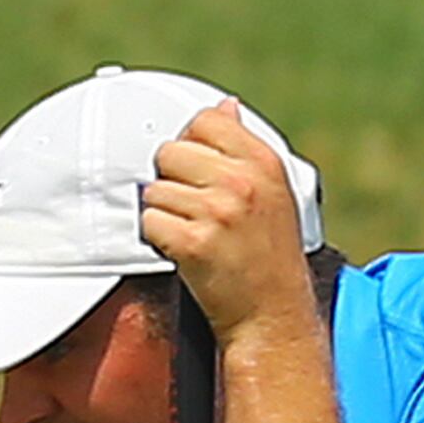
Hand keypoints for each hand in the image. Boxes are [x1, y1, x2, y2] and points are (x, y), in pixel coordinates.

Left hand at [135, 103, 313, 343]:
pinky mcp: (192, 243)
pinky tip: (181, 250)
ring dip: (163, 213)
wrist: (274, 313)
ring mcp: (216, 211)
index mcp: (263, 161)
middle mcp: (240, 181)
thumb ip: (245, 149)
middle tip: (192, 208)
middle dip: (172, 179)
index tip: (195, 169)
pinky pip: (149, 222)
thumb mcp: (274, 191)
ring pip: (154, 190)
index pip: (205, 120)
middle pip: (170, 152)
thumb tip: (225, 108)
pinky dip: (157, 238)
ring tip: (191, 232)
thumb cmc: (271, 255)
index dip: (191, 143)